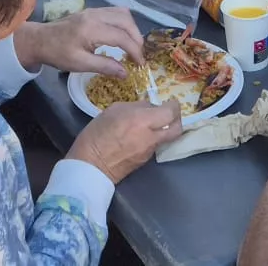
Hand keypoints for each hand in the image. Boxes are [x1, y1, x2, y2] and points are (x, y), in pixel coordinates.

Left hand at [17, 5, 142, 74]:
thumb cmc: (58, 53)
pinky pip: (115, 12)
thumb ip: (104, 66)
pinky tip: (123, 36)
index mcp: (92, 28)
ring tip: (133, 46)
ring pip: (122, 13)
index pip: (122, 37)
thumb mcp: (80, 64)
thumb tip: (126, 73)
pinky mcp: (92, 11)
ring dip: (132, 29)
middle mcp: (96, 15)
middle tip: (139, 55)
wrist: (40, 39)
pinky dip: (124, 23)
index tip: (141, 64)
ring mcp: (94, 10)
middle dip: (137, 38)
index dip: (135, 51)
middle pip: (126, 20)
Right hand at [66, 98, 182, 182]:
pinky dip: (153, 138)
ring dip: (165, 129)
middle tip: (169, 112)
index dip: (174, 105)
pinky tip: (141, 135)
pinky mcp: (145, 161)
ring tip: (152, 122)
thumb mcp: (113, 111)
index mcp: (142, 121)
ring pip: (167, 138)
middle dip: (177, 119)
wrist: (90, 166)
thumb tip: (148, 107)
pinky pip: (156, 145)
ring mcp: (149, 151)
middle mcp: (150, 137)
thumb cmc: (96, 134)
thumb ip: (135, 107)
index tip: (170, 101)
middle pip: (177, 128)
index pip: (170, 112)